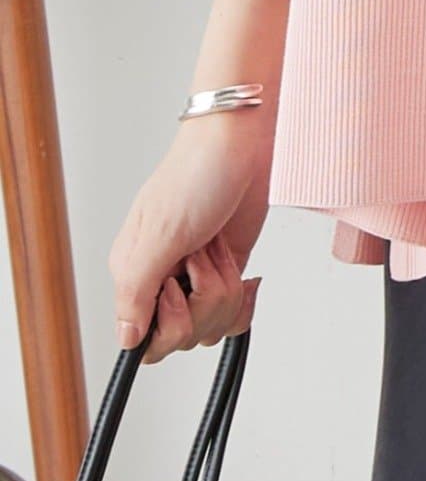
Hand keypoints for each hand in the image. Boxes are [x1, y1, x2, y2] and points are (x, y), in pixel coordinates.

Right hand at [108, 110, 270, 363]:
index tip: (178, 288)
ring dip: (225, 290)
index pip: (143, 339)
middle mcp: (163, 278)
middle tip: (202, 257)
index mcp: (133, 272)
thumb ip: (137, 290)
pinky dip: (243, 302)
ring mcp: (197, 276)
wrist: (243, 141)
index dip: (169, 323)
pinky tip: (245, 277)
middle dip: (204, 301)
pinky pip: (233, 314)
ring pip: (212, 326)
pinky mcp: (227, 269)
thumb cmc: (198, 172)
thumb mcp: (161, 233)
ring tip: (219, 249)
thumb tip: (126, 340)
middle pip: (183, 337)